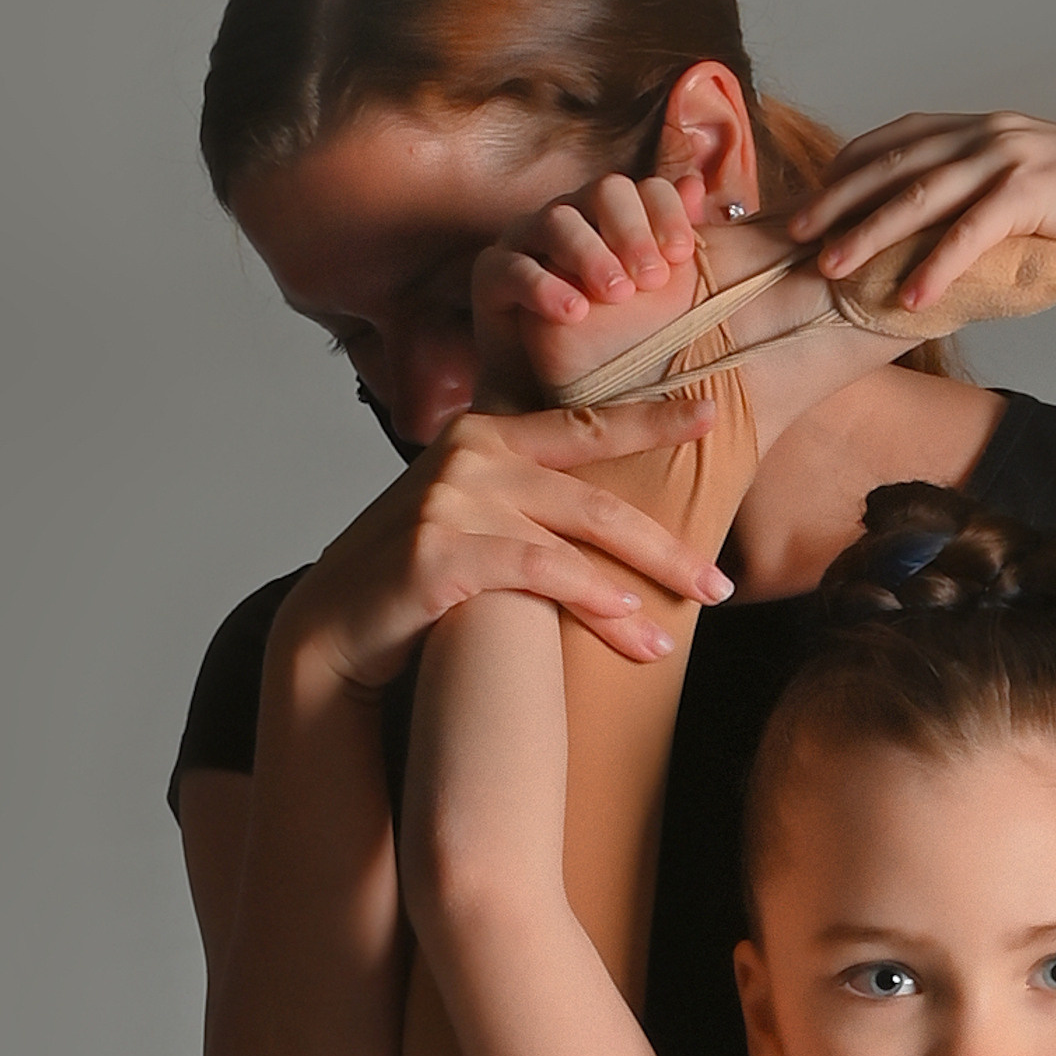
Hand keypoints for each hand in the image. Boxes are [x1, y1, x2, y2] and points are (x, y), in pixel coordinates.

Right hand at [276, 388, 732, 693]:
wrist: (334, 628)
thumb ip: (522, 501)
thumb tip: (600, 515)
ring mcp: (453, 497)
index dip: (651, 418)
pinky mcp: (440, 547)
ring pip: (574, 537)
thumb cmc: (414, 582)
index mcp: (485, 435)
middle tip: (720, 586)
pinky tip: (627, 624)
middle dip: (664, 548)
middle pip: (595, 496)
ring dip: (634, 593)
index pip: (584, 425)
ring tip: (674, 639)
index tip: (709, 416)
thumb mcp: (470, 521)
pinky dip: (587, 596)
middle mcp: (471, 454)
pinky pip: (536, 569)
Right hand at [470, 168, 710, 403]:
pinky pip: (513, 268)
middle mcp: (569, 217)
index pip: (643, 189)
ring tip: (618, 296)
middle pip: (603, 192)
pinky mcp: (490, 275)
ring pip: (557, 221)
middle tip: (654, 280)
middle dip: (632, 231)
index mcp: (610, 217)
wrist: (541, 393)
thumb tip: (695, 187)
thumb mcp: (651, 303)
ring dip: (590, 254)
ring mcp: (526, 241)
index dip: (665, 212)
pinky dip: (544, 287)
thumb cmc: (602, 345)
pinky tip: (573, 314)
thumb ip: (669, 247)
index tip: (682, 254)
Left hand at [785, 111, 1055, 312]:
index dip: (846, 170)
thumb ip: (977, 192)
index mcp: (978, 126)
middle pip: (893, 166)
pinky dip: (937, 266)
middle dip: (838, 202)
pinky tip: (910, 299)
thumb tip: (933, 226)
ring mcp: (1008, 157)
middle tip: (795, 236)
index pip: (894, 140)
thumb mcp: (1022, 188)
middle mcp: (986, 132)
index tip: (809, 203)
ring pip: (921, 197)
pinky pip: (971, 233)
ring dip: (871, 235)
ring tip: (832, 271)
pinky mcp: (1033, 191)